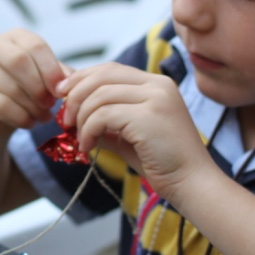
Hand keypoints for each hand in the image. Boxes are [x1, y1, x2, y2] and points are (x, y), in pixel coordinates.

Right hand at [0, 29, 69, 138]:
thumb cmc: (26, 87)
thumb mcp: (44, 76)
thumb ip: (59, 74)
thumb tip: (69, 81)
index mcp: (14, 37)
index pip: (35, 45)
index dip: (51, 69)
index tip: (61, 90)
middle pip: (19, 62)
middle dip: (39, 87)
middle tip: (51, 103)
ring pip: (11, 88)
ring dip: (34, 107)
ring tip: (44, 116)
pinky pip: (1, 106)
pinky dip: (22, 118)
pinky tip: (31, 122)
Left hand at [57, 62, 215, 203]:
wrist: (192, 184)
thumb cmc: (162, 163)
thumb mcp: (129, 135)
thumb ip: (107, 120)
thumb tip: (74, 113)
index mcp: (157, 84)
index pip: (110, 69)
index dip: (82, 79)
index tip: (63, 96)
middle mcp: (158, 84)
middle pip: (102, 75)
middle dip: (75, 95)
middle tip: (66, 119)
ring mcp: (155, 98)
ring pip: (99, 96)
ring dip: (82, 119)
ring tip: (81, 140)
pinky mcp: (148, 116)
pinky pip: (103, 115)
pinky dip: (89, 131)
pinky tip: (89, 147)